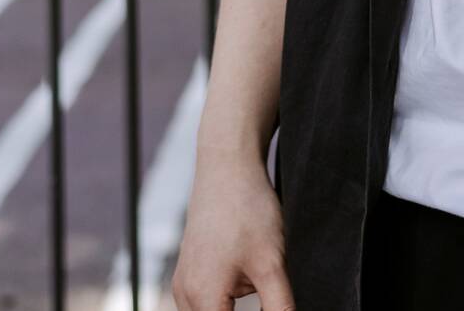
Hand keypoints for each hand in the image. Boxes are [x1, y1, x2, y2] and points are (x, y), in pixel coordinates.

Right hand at [169, 151, 292, 310]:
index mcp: (203, 298)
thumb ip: (280, 308)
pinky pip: (204, 306)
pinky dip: (227, 308)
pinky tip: (251, 292)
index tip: (277, 309)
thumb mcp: (272, 265)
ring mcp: (183, 283)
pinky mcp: (189, 272)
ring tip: (265, 291)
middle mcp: (185, 295)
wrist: (226, 167)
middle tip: (274, 300)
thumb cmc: (247, 209)